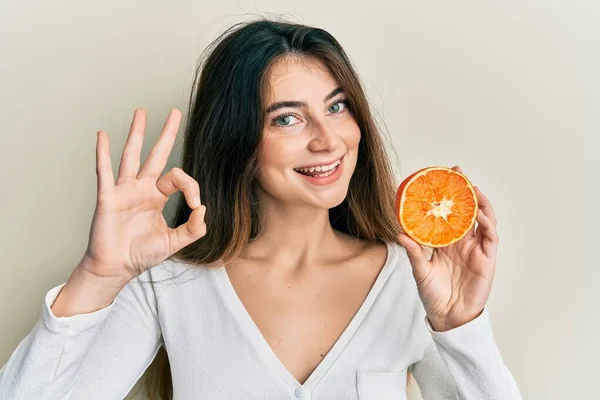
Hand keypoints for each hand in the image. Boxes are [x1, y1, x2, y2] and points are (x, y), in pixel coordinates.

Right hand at [81, 108, 206, 283]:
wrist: (116, 268)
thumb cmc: (141, 254)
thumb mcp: (174, 243)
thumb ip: (193, 228)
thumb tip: (203, 208)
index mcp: (158, 197)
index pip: (178, 178)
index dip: (191, 187)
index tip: (195, 204)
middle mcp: (142, 189)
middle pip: (157, 155)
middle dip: (166, 133)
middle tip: (175, 112)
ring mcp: (124, 190)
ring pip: (132, 155)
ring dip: (137, 133)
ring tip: (141, 113)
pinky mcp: (108, 197)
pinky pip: (105, 171)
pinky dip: (103, 153)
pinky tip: (102, 135)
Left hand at [397, 165, 497, 331]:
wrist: (448, 316)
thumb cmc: (433, 294)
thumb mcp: (419, 270)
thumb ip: (413, 251)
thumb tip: (399, 233)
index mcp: (446, 241)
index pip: (448, 212)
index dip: (447, 195)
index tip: (441, 177)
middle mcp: (462, 241)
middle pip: (466, 210)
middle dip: (464, 190)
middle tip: (458, 173)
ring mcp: (476, 248)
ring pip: (483, 219)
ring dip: (480, 202)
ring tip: (473, 188)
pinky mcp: (487, 259)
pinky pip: (490, 237)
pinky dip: (487, 224)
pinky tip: (480, 214)